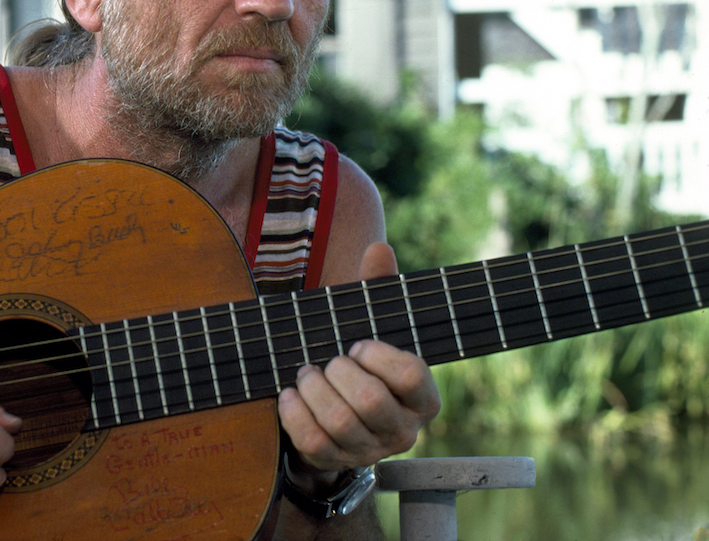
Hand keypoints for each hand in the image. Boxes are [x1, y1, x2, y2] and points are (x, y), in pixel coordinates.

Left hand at [276, 243, 439, 481]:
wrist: (327, 412)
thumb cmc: (355, 361)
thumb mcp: (368, 325)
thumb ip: (377, 289)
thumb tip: (378, 248)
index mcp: (423, 397)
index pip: (411, 375)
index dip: (378, 356)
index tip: (357, 344)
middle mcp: (404, 430)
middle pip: (369, 401)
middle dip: (337, 372)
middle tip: (326, 360)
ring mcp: (369, 452)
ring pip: (339, 422)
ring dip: (313, 390)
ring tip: (306, 374)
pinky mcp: (335, 462)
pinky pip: (312, 441)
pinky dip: (294, 412)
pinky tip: (288, 394)